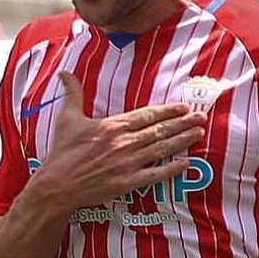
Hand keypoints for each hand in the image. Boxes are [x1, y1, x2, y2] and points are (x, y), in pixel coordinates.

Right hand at [33, 72, 203, 212]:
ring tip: (199, 134)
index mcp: (112, 126)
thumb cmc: (61, 152)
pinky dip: (172, 169)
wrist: (57, 185)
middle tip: (201, 117)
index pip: (147, 115)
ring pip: (161, 150)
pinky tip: (186, 163)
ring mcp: (127, 164)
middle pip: (160, 130)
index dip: (168, 110)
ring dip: (182, 141)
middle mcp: (123, 143)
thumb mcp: (66, 118)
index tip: (184, 106)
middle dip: (183, 123)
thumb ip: (72, 93)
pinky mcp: (126, 183)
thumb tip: (65, 72)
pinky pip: (155, 175)